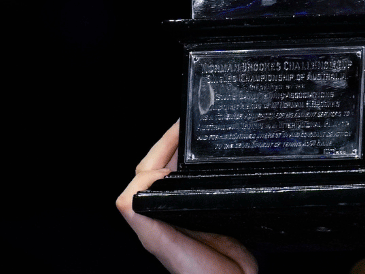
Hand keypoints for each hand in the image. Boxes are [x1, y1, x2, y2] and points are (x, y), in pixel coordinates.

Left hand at [116, 122, 257, 273]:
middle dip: (177, 142)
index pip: (148, 168)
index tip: (181, 124)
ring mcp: (192, 213)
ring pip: (186, 174)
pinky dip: (212, 169)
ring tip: (206, 134)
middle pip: (165, 166)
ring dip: (193, 154)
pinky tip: (224, 164)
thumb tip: (140, 174)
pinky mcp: (215, 216)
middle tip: (194, 121)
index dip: (162, 143)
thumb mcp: (162, 243)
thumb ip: (142, 212)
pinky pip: (208, 185)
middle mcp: (170, 212)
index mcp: (153, 214)